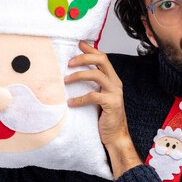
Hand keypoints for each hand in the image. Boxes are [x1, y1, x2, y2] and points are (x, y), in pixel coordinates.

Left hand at [65, 41, 141, 177]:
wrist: (116, 136)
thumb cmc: (105, 118)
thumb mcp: (99, 98)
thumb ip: (92, 86)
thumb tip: (75, 75)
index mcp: (113, 80)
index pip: (103, 58)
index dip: (91, 50)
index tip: (79, 44)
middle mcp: (116, 84)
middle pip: (102, 61)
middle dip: (84, 58)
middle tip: (69, 63)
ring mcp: (115, 93)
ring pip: (97, 75)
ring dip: (79, 75)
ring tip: (66, 80)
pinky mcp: (112, 104)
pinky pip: (93, 96)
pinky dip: (79, 99)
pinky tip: (71, 103)